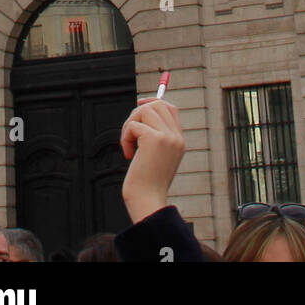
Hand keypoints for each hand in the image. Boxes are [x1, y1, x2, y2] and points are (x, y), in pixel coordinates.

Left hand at [121, 100, 185, 222]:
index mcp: (179, 141)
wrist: (148, 201)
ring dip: (130, 124)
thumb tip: (141, 114)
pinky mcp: (153, 140)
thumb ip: (156, 139)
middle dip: (138, 112)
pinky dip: (125, 137)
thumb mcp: (157, 159)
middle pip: (158, 104)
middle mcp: (176, 136)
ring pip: (144, 111)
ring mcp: (166, 137)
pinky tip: (128, 154)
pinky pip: (133, 125)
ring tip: (128, 145)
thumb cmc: (147, 184)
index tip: (139, 105)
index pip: (170, 108)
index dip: (154, 102)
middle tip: (129, 131)